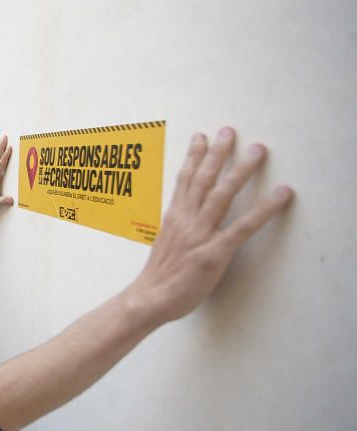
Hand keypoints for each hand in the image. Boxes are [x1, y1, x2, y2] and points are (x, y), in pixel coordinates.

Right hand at [128, 128, 292, 324]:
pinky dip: (264, 209)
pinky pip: (243, 227)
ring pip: (222, 194)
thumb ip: (176, 228)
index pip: (184, 179)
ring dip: (242, 170)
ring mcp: (200, 234)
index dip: (193, 156)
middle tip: (230, 131)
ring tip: (258, 151)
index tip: (201, 137)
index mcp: (173, 217)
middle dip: (218, 153)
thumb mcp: (163, 244)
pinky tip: (280, 195)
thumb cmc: (158, 277)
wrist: (149, 299)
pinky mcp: (214, 253)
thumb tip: (183, 219)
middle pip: (203, 179)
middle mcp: (186, 219)